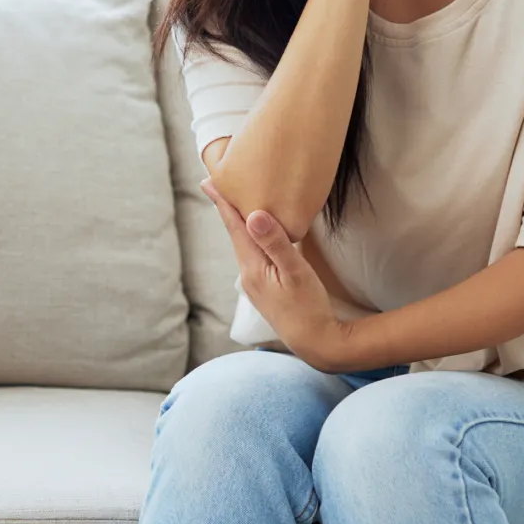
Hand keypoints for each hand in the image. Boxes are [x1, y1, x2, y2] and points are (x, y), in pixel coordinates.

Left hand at [201, 175, 355, 372]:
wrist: (315, 343)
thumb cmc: (309, 307)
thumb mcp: (296, 273)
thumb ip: (276, 243)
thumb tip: (253, 215)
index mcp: (252, 267)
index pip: (234, 226)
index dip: (222, 202)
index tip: (208, 181)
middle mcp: (248, 274)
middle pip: (235, 233)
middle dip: (226, 208)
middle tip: (215, 184)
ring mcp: (254, 283)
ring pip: (243, 245)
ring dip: (237, 223)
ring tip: (232, 204)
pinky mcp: (264, 289)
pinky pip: (252, 255)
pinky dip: (250, 238)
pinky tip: (254, 236)